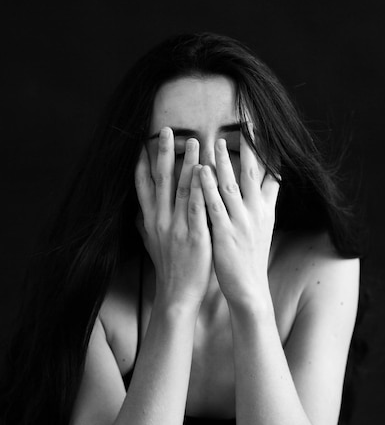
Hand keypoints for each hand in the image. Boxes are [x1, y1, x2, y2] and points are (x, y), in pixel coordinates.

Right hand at [135, 127, 211, 306]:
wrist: (177, 293)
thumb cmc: (168, 266)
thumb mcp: (152, 243)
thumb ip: (146, 224)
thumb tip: (139, 210)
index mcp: (151, 220)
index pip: (144, 187)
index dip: (142, 164)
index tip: (142, 143)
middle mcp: (160, 220)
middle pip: (161, 181)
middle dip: (164, 154)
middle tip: (167, 131)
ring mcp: (177, 227)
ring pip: (181, 189)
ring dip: (186, 164)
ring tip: (194, 141)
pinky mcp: (194, 236)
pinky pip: (197, 208)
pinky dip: (200, 189)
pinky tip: (205, 173)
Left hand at [199, 130, 279, 304]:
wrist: (250, 289)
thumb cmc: (251, 258)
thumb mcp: (263, 228)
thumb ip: (263, 204)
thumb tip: (269, 184)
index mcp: (266, 210)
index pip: (271, 175)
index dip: (269, 152)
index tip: (265, 131)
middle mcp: (256, 212)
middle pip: (254, 174)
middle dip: (250, 147)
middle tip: (246, 124)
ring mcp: (241, 222)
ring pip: (232, 185)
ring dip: (224, 162)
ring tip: (216, 141)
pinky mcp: (225, 234)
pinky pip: (215, 206)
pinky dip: (208, 187)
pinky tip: (201, 171)